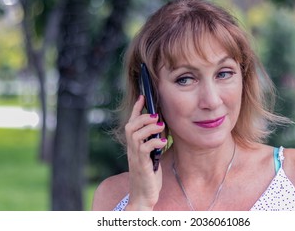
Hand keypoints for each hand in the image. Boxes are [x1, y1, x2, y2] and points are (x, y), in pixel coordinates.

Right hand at [124, 95, 165, 209]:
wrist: (143, 197)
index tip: (143, 96)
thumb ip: (153, 143)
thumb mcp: (151, 156)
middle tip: (156, 115)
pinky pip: (144, 149)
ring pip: (136, 135)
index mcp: (134, 146)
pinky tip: (163, 142)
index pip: (132, 123)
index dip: (137, 109)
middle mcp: (131, 149)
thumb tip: (162, 128)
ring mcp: (135, 157)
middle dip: (143, 117)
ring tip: (161, 126)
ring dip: (149, 127)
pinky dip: (154, 142)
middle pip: (130, 126)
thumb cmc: (148, 176)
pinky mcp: (142, 165)